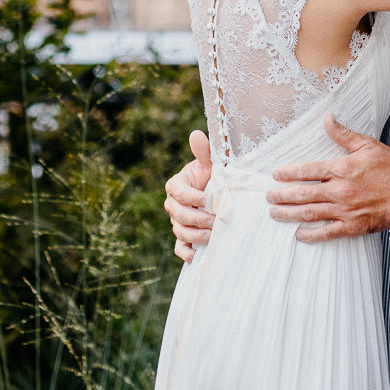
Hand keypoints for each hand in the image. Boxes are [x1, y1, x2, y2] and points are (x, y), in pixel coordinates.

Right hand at [165, 129, 213, 261]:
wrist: (217, 193)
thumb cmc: (211, 176)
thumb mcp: (209, 163)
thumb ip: (203, 151)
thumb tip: (196, 134)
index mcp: (176, 185)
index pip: (178, 191)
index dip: (191, 196)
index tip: (207, 199)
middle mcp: (172, 204)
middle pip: (178, 214)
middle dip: (196, 218)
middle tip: (214, 220)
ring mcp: (176, 222)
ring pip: (179, 231)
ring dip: (195, 236)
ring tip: (211, 236)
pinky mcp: (182, 237)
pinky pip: (179, 248)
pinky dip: (185, 253)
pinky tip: (196, 256)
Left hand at [266, 114, 389, 242]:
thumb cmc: (389, 167)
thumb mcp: (366, 145)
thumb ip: (343, 134)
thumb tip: (326, 118)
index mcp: (341, 169)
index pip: (307, 171)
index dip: (289, 173)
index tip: (276, 174)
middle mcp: (339, 191)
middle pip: (303, 194)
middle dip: (282, 195)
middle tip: (268, 196)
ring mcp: (344, 211)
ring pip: (309, 213)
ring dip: (289, 214)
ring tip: (275, 213)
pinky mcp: (352, 227)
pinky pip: (327, 232)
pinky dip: (311, 235)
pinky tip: (298, 235)